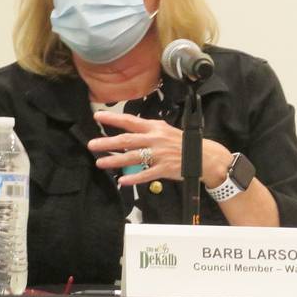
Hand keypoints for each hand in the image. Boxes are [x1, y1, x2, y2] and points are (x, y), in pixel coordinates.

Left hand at [88, 111, 232, 187]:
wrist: (204, 156)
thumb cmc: (184, 143)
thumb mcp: (166, 131)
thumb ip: (149, 130)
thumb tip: (131, 129)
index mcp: (155, 128)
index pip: (130, 121)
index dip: (113, 119)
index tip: (98, 116)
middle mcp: (155, 140)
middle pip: (127, 140)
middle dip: (108, 142)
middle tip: (92, 145)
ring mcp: (159, 155)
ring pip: (133, 157)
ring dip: (115, 161)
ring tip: (100, 163)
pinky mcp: (164, 169)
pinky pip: (146, 174)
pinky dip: (134, 178)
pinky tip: (122, 180)